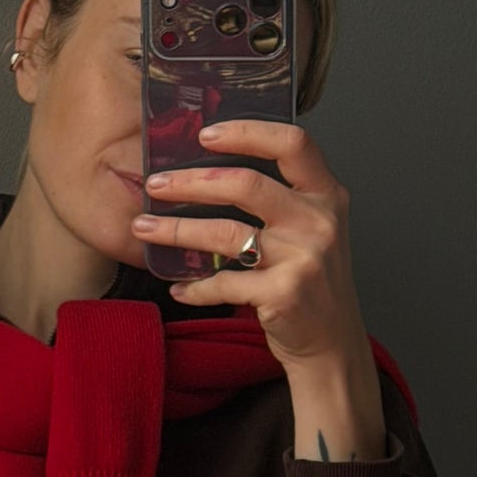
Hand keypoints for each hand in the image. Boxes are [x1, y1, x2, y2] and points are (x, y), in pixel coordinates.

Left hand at [133, 119, 386, 459]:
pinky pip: (224, 284)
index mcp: (326, 196)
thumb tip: (213, 169)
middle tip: (155, 184)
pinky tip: (178, 288)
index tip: (205, 135)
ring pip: (226, 233)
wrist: (332, 345)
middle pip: (246, 184)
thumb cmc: (312, 283)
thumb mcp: (313, 230)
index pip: (292, 143)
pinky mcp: (283, 295)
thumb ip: (282, 199)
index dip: (247, 132)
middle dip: (191, 181)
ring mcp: (303, 258)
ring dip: (177, 230)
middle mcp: (318, 221)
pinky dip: (195, 287)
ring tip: (144, 228)